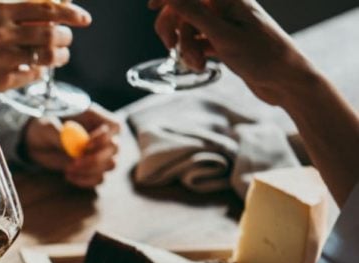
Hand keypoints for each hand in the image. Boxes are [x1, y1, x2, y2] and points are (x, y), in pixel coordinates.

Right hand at [0, 1, 91, 92]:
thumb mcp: (1, 10)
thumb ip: (30, 4)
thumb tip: (65, 1)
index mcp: (1, 10)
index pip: (45, 9)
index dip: (70, 14)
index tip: (85, 19)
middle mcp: (1, 34)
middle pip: (50, 34)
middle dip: (65, 37)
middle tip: (66, 38)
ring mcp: (1, 58)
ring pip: (45, 58)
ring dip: (60, 56)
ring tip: (60, 55)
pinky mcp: (1, 80)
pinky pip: (34, 75)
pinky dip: (41, 70)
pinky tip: (39, 67)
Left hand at [24, 105, 120, 188]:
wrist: (37, 143)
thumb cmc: (44, 128)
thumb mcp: (46, 127)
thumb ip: (59, 134)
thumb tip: (73, 146)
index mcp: (96, 118)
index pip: (114, 127)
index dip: (103, 138)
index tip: (85, 146)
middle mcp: (103, 136)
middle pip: (115, 148)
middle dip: (95, 158)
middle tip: (74, 163)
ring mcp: (101, 153)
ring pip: (110, 165)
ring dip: (90, 171)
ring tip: (68, 169)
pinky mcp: (94, 168)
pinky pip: (100, 178)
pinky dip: (85, 181)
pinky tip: (68, 176)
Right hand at [147, 0, 312, 105]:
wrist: (286, 80)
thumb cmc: (261, 55)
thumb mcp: (222, 34)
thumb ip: (193, 12)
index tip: (151, 7)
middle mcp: (226, 7)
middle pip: (186, 9)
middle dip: (176, 30)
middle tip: (171, 47)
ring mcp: (225, 25)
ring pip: (190, 29)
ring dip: (186, 48)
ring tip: (198, 66)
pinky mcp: (225, 42)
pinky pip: (199, 43)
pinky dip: (195, 54)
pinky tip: (202, 67)